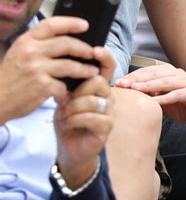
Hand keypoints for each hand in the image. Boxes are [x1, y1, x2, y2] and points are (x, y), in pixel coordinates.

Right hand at [0, 18, 100, 124]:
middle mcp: (31, 51)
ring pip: (69, 65)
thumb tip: (64, 36)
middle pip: (66, 43)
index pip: (51, 24)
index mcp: (26, 40)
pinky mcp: (41, 86)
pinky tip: (68, 92)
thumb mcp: (18, 52)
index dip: (71, 22)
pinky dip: (66, 90)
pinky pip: (62, 85)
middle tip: (92, 52)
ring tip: (93, 71)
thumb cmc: (10, 77)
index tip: (85, 25)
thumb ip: (38, 44)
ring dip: (84, 69)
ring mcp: (37, 69)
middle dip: (83, 48)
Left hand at [54, 47, 115, 189]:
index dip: (105, 57)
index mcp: (99, 86)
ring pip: (92, 100)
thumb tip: (64, 70)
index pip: (108, 66)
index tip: (95, 50)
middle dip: (77, 91)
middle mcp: (108, 96)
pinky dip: (74, 119)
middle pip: (98, 81)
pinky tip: (66, 123)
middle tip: (63, 101)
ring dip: (72, 108)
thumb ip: (69, 85)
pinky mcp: (107, 126)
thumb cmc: (68, 120)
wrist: (69, 148)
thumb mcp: (65, 99)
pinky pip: (91, 117)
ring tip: (63, 114)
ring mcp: (109, 111)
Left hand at [116, 64, 185, 128]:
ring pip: (164, 81)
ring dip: (148, 85)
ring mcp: (185, 82)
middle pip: (153, 73)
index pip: (147, 71)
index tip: (118, 82)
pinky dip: (164, 98)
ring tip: (134, 89)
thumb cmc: (182, 105)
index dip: (132, 75)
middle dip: (136, 78)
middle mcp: (176, 73)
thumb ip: (150, 93)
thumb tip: (129, 94)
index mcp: (168, 72)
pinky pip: (176, 94)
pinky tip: (154, 102)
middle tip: (122, 84)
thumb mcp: (163, 98)